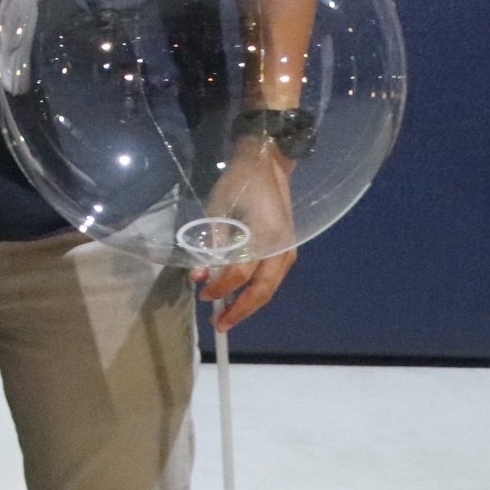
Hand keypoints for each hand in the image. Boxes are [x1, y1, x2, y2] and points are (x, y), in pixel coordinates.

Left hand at [193, 137, 296, 328]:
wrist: (267, 163)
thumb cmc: (238, 183)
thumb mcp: (217, 210)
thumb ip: (212, 245)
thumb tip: (200, 275)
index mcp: (263, 236)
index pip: (239, 274)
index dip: (220, 288)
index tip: (202, 294)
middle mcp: (281, 248)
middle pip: (262, 290)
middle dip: (240, 310)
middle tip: (219, 325)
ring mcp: (288, 249)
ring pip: (270, 287)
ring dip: (249, 304)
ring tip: (227, 315)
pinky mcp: (288, 247)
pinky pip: (273, 277)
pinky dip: (257, 290)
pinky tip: (240, 296)